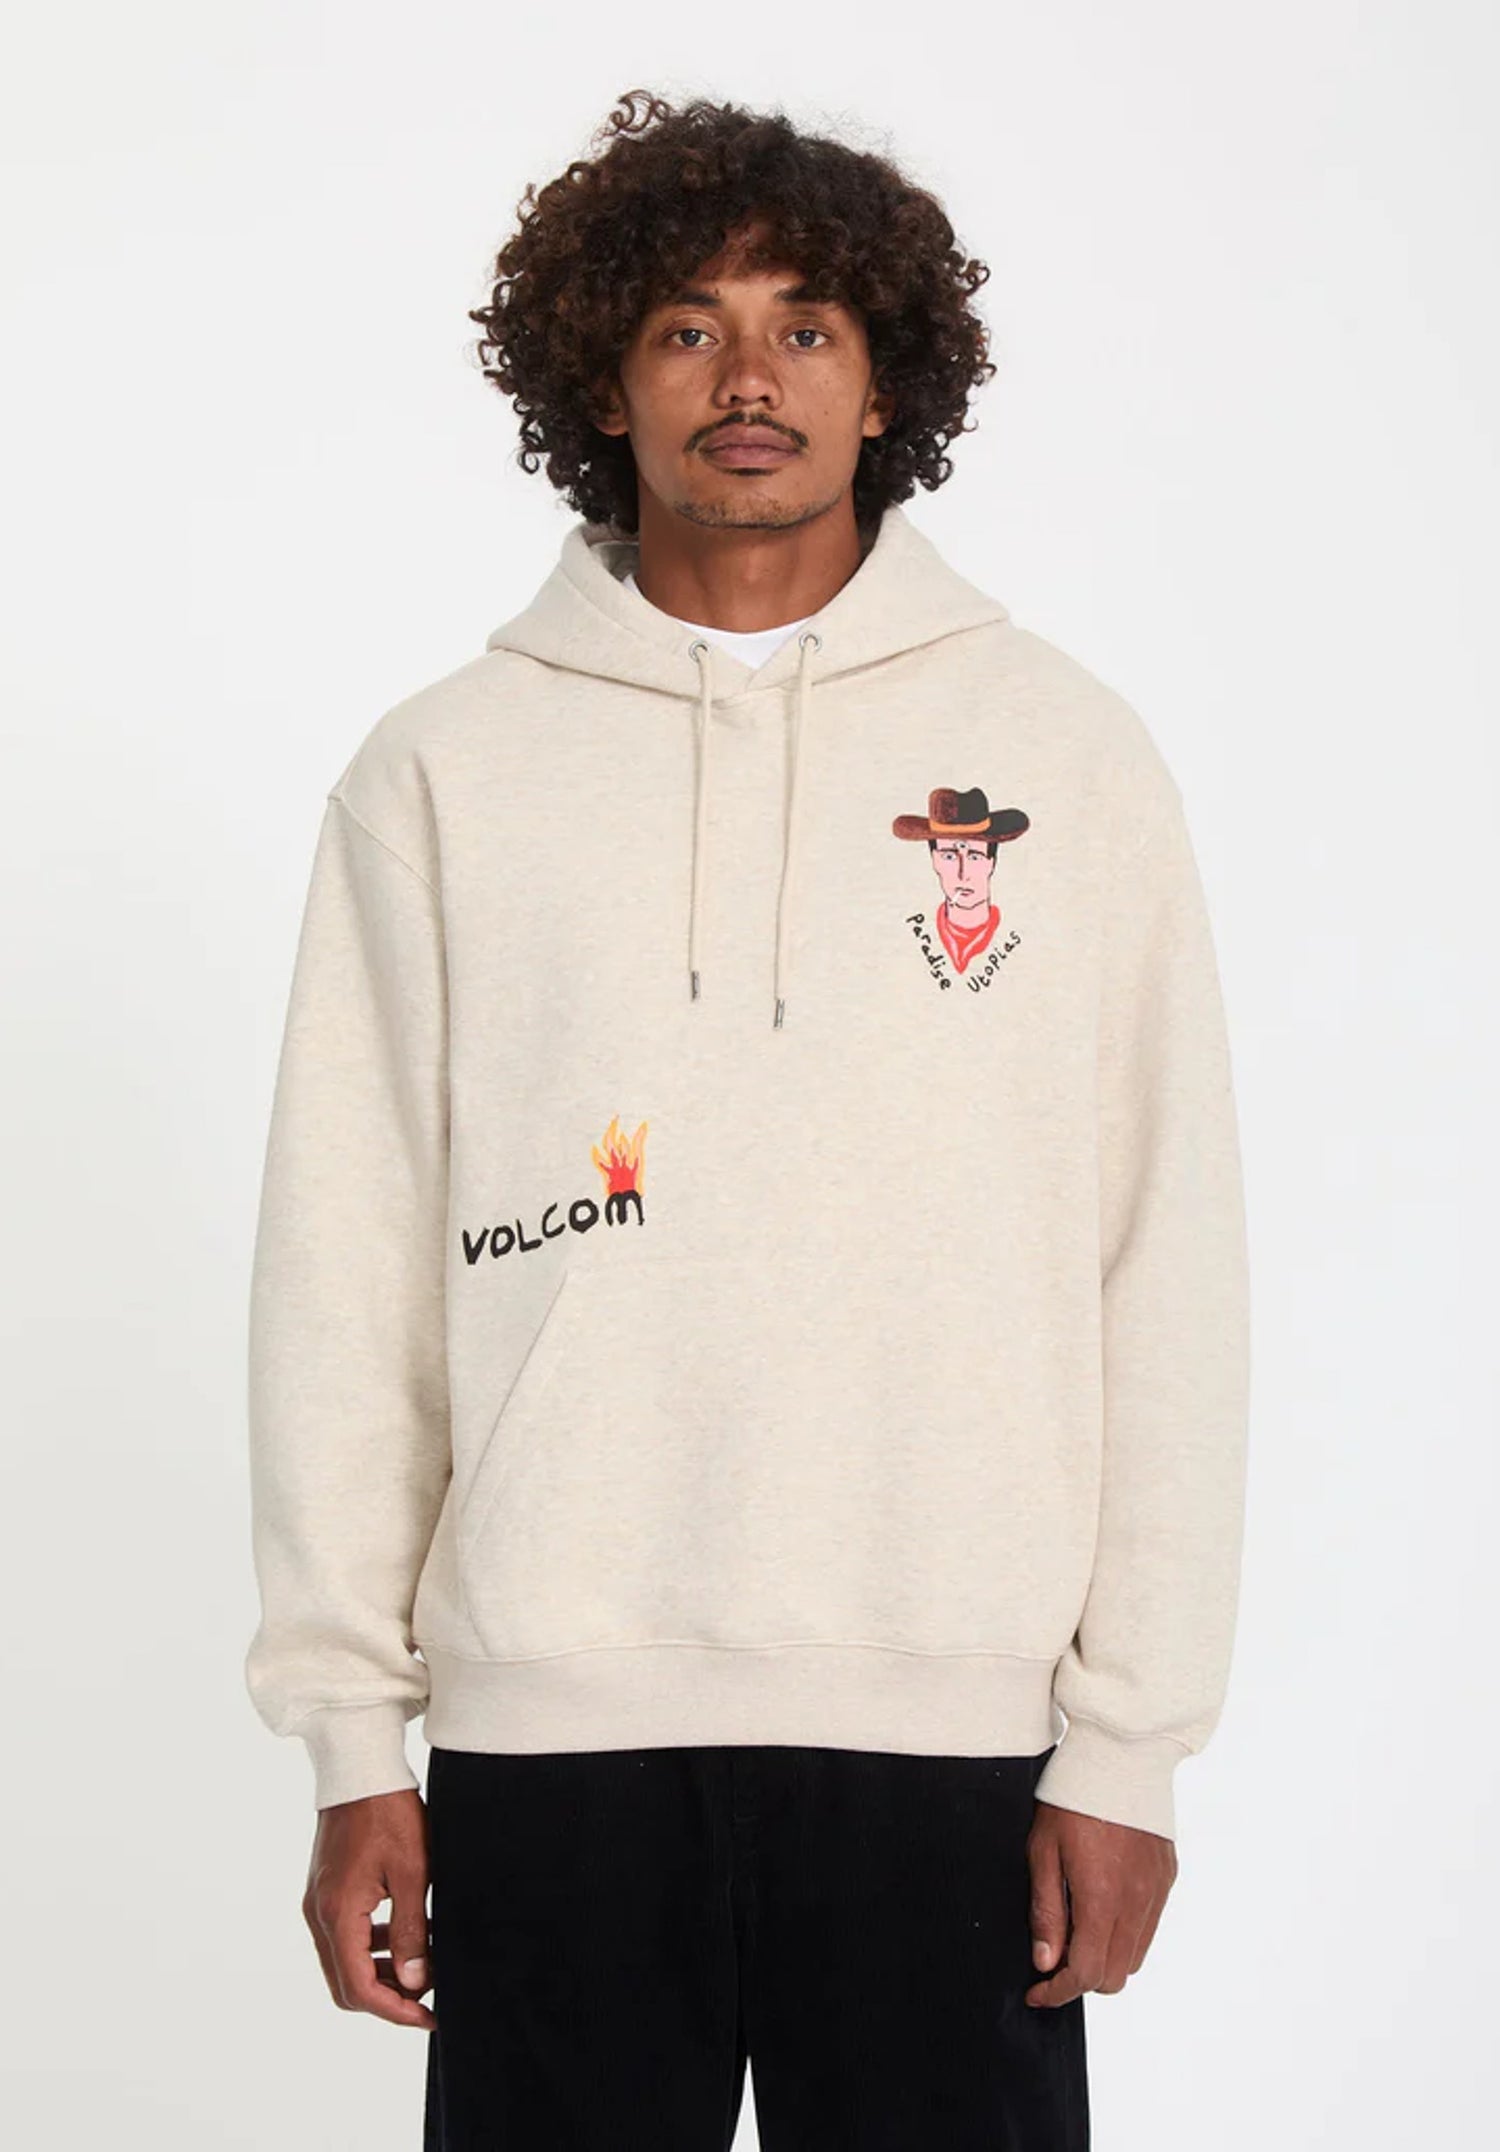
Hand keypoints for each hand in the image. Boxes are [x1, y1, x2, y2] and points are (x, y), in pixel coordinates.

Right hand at [302, 1787, 434, 2028]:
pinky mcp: (324, 1891)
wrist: (360, 1769)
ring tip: (423, 1963)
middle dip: (387, 1997)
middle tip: (427, 1996)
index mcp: (337, 1914)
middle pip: (346, 1983)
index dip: (395, 2010)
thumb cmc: (389, 1813)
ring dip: (381, 1972)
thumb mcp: (413, 1872)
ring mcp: (317, 1903)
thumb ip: (412, 1931)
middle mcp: (318, 1914)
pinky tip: (403, 1934)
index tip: (428, 2015)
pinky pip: (343, 1936)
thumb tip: (416, 1982)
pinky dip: (371, 1947)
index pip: (359, 1987)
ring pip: (344, 1962)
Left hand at [1024, 1798, 1176, 2006]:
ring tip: (1078, 1928)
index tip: (1038, 1992)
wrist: (1120, 1755)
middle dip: (1082, 1978)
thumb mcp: (1043, 1851)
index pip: (1086, 1973)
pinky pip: (1150, 1926)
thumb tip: (1046, 1961)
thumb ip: (1047, 1911)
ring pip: (1135, 1956)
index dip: (1058, 1992)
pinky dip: (1126, 1933)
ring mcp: (1157, 1892)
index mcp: (1102, 1898)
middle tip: (1055, 1957)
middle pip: (1114, 1976)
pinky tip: (1104, 1906)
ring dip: (1106, 1958)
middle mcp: (1137, 1902)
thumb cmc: (1074, 1798)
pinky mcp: (1168, 1878)